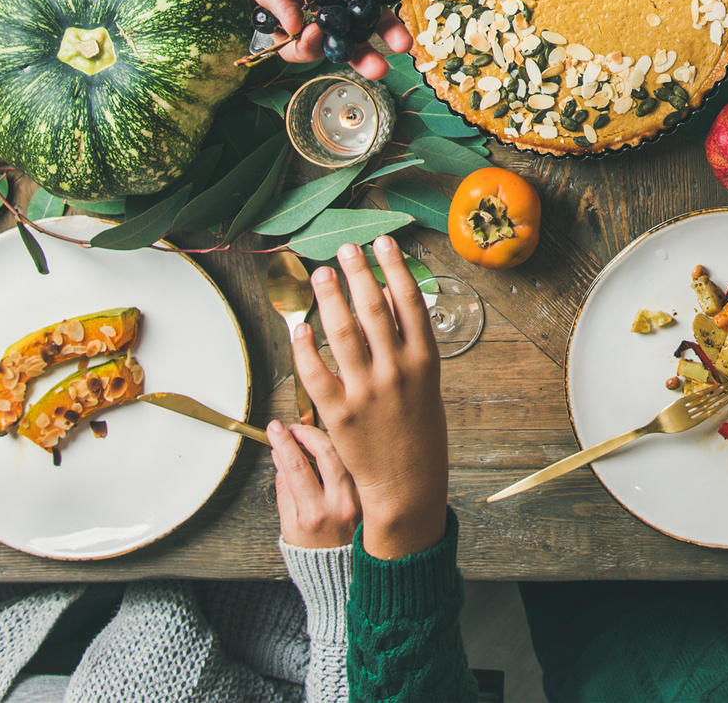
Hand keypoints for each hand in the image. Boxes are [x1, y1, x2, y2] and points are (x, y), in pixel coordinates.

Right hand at [269, 418, 361, 548]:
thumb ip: (284, 490)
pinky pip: (359, 465)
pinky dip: (345, 452)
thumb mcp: (288, 527)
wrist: (341, 576)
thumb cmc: (313, 554)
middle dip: (307, 433)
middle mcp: (340, 505)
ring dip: (327, 437)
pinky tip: (334, 447)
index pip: (296, 466)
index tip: (275, 429)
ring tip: (311, 435)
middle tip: (294, 429)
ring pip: (347, 453)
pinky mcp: (372, 498)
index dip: (284, 442)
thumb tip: (280, 457)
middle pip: (326, 452)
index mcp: (314, 514)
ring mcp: (360, 500)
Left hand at [293, 236, 450, 557]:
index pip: (408, 301)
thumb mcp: (427, 381)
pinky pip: (316, 373)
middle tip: (344, 249)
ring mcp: (367, 392)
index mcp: (424, 361)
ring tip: (320, 275)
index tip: (382, 243)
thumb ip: (409, 340)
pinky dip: (305, 349)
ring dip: (330, 299)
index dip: (394, 267)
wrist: (407, 484)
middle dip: (357, 273)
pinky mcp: (339, 414)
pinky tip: (299, 329)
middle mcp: (397, 371)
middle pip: (373, 309)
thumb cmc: (419, 430)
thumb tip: (390, 293)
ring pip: (343, 333)